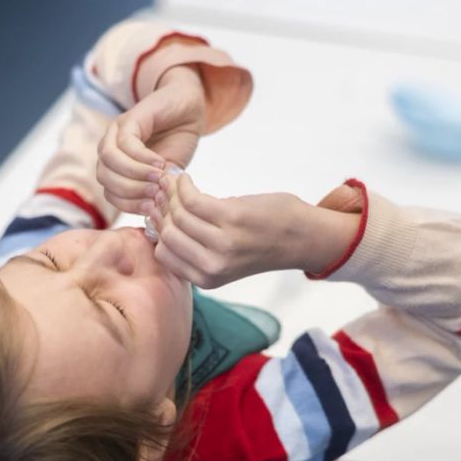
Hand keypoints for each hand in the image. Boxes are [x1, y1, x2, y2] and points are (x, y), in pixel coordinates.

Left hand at [96, 65, 205, 213]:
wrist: (189, 107)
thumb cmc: (177, 142)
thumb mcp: (167, 175)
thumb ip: (156, 192)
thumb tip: (153, 219)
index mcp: (116, 166)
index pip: (110, 193)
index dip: (129, 204)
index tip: (152, 209)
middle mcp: (110, 148)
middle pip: (104, 178)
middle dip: (130, 191)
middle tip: (155, 194)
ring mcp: (116, 131)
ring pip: (108, 160)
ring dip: (134, 175)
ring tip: (157, 179)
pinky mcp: (129, 118)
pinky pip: (126, 143)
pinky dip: (142, 158)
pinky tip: (160, 163)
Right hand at [147, 174, 360, 288]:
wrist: (302, 238)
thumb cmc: (261, 243)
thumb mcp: (223, 259)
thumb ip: (194, 248)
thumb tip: (158, 219)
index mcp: (207, 278)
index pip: (163, 252)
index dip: (158, 228)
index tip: (161, 210)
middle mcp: (212, 266)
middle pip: (166, 232)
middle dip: (163, 209)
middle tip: (167, 193)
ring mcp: (222, 244)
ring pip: (177, 214)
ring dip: (174, 194)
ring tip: (179, 185)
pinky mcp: (232, 219)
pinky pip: (192, 199)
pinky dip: (185, 185)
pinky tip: (188, 181)